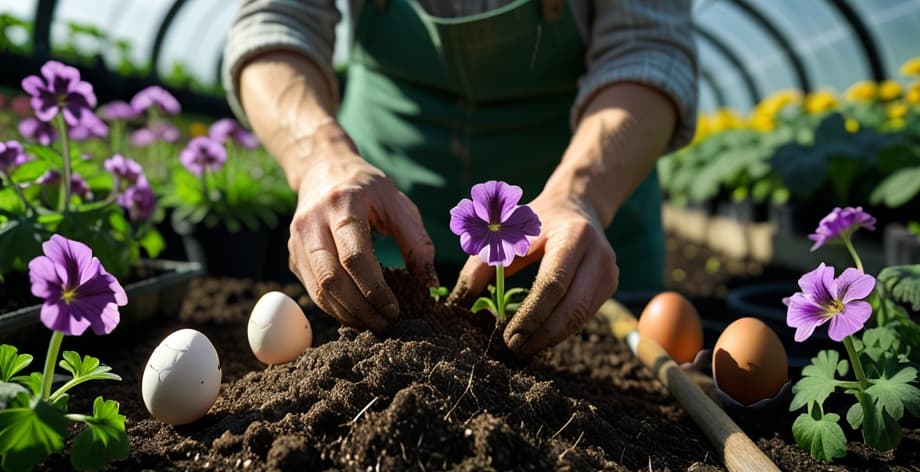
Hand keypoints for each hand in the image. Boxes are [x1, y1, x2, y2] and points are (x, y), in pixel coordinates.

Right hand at [287, 130, 437, 330]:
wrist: (323, 170)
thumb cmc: (367, 188)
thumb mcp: (397, 203)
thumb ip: (417, 242)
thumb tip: (430, 286)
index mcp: (342, 205)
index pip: (354, 257)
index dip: (374, 289)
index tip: (395, 309)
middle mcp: (312, 223)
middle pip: (331, 279)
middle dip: (360, 309)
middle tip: (385, 324)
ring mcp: (296, 241)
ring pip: (318, 290)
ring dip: (347, 314)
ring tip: (374, 323)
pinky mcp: (293, 256)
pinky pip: (313, 291)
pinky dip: (335, 308)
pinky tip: (357, 313)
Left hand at [449, 193, 617, 355]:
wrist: (577, 206)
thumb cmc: (536, 219)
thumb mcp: (506, 231)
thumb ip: (482, 263)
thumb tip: (461, 300)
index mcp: (574, 235)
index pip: (553, 284)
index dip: (531, 315)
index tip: (508, 336)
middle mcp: (599, 255)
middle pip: (572, 308)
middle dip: (542, 335)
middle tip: (514, 349)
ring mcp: (609, 272)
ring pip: (580, 318)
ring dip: (550, 337)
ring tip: (523, 346)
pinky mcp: (609, 286)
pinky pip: (584, 316)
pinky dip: (560, 329)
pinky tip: (538, 335)